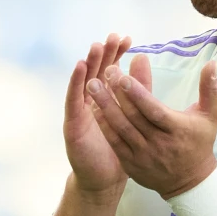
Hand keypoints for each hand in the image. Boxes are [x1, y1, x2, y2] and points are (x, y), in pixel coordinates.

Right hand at [63, 33, 149, 198]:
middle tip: (111, 37)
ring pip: (83, 82)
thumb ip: (139, 89)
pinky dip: (75, 83)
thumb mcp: (133, 114)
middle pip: (96, 71)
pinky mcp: (72, 123)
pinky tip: (80, 69)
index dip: (117, 54)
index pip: (111, 70)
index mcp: (106, 97)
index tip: (127, 39)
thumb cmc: (119, 146)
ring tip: (96, 46)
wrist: (104, 179)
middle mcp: (91, 100)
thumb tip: (144, 60)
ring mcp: (80, 111)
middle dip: (104, 53)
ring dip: (88, 63)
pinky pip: (73, 100)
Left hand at [87, 59, 216, 199]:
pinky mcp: (132, 164)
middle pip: (134, 117)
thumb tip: (211, 64)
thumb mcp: (211, 116)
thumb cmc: (200, 142)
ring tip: (92, 85)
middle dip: (116, 93)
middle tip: (105, 71)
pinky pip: (115, 142)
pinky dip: (104, 125)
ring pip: (121, 129)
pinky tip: (94, 108)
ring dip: (105, 106)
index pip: (154, 110)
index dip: (138, 94)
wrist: (190, 181)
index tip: (123, 76)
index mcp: (177, 129)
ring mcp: (143, 155)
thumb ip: (210, 89)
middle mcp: (159, 143)